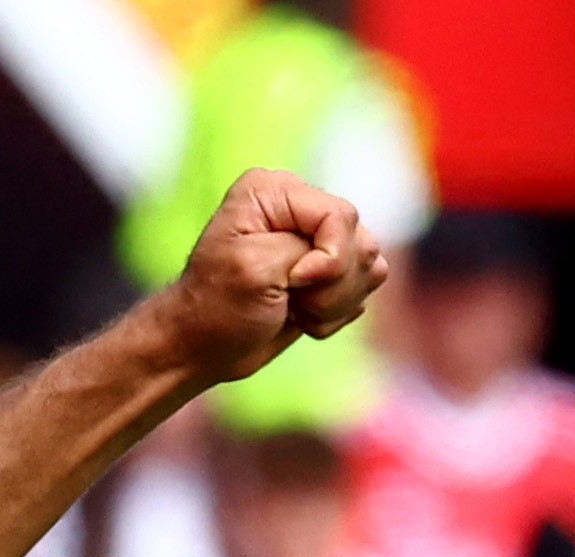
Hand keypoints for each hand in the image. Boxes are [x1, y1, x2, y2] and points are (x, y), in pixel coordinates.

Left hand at [149, 170, 389, 386]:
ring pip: (370, 266)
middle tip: (288, 298)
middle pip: (362, 243)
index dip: (328, 260)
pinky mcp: (330, 270)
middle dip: (331, 286)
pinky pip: (365, 288)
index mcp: (275, 190)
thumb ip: (310, 251)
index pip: (341, 217)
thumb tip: (356, 259)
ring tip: (293, 308)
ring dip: (335, 302)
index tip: (292, 284)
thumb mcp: (254, 268)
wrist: (203, 348)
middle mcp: (301, 206)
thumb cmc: (217, 306)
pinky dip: (336, 313)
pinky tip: (301, 316)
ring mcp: (319, 239)